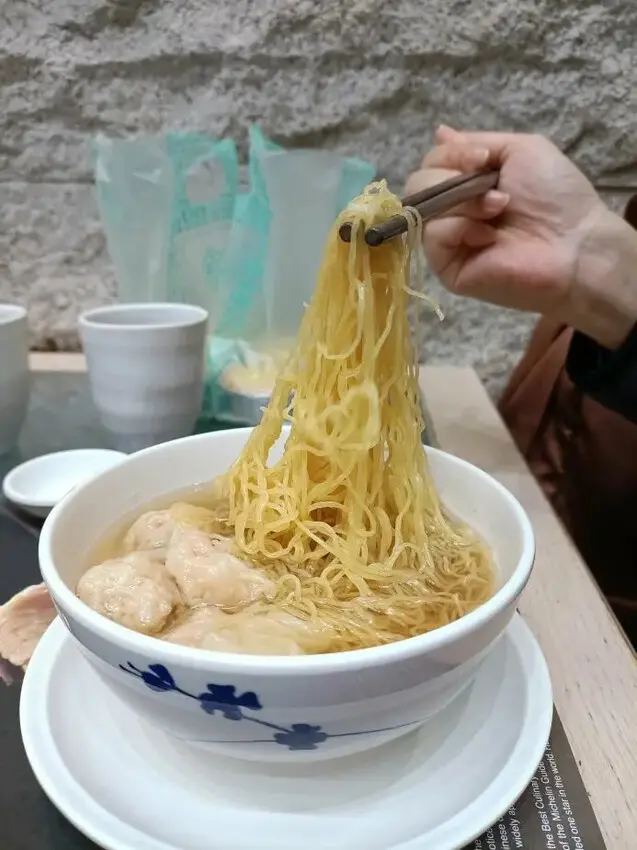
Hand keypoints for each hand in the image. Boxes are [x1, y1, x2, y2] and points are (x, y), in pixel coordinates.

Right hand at [407, 126, 636, 348]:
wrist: (575, 245)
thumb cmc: (555, 197)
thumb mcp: (520, 150)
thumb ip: (476, 142)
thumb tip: (439, 132)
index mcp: (468, 184)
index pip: (431, 163)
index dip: (449, 155)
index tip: (482, 157)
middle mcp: (453, 212)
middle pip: (418, 183)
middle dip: (451, 176)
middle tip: (490, 187)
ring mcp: (448, 242)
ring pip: (422, 208)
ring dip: (463, 201)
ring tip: (498, 209)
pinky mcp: (448, 269)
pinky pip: (433, 236)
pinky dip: (459, 228)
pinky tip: (487, 236)